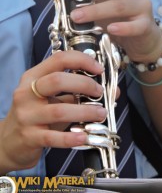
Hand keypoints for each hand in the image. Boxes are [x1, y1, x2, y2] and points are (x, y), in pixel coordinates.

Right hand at [0, 51, 105, 172]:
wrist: (8, 141)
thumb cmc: (36, 115)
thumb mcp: (54, 99)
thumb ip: (79, 93)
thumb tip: (113, 91)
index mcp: (33, 77)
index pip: (59, 59)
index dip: (82, 60)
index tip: (99, 69)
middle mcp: (27, 93)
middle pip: (57, 80)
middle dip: (85, 84)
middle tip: (99, 92)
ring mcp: (26, 115)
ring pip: (58, 110)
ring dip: (85, 111)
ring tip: (101, 114)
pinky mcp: (28, 137)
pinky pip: (52, 137)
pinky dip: (71, 138)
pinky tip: (84, 137)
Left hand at [67, 0, 161, 63]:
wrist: (140, 38)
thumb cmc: (116, 16)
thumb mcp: (100, 1)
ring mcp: (142, 4)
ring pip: (120, 5)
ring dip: (96, 10)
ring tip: (77, 17)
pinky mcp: (146, 24)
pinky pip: (135, 26)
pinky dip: (122, 28)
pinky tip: (110, 29)